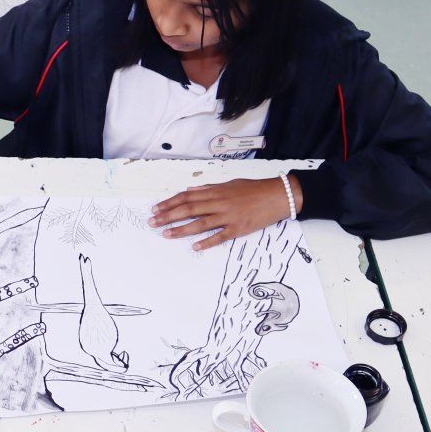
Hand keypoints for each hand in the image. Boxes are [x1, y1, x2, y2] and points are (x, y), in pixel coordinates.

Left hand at [149, 176, 300, 250]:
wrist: (278, 195)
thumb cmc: (253, 189)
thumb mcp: (229, 184)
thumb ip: (209, 189)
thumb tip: (190, 191)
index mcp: (216, 192)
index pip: (187, 198)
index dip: (169, 203)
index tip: (156, 209)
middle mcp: (219, 204)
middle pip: (189, 210)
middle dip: (168, 216)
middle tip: (153, 222)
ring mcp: (228, 217)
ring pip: (200, 224)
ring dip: (181, 230)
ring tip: (166, 234)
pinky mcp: (238, 229)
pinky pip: (220, 236)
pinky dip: (207, 241)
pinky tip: (194, 247)